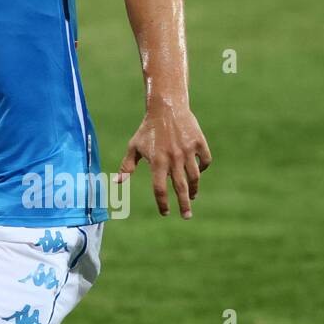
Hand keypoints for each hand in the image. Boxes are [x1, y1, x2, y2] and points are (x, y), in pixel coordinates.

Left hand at [115, 103, 211, 218]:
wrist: (166, 107)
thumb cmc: (148, 129)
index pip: (159, 188)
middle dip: (184, 204)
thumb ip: (127, 165)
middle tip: (186, 216)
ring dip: (194, 189)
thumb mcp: (134, 146)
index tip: (165, 212)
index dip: (162, 203)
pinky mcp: (199, 143)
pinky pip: (205, 161)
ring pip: (195, 176)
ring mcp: (188, 151)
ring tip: (192, 196)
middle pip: (181, 188)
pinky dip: (203, 168)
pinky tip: (198, 173)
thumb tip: (118, 182)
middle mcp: (173, 158)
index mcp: (157, 161)